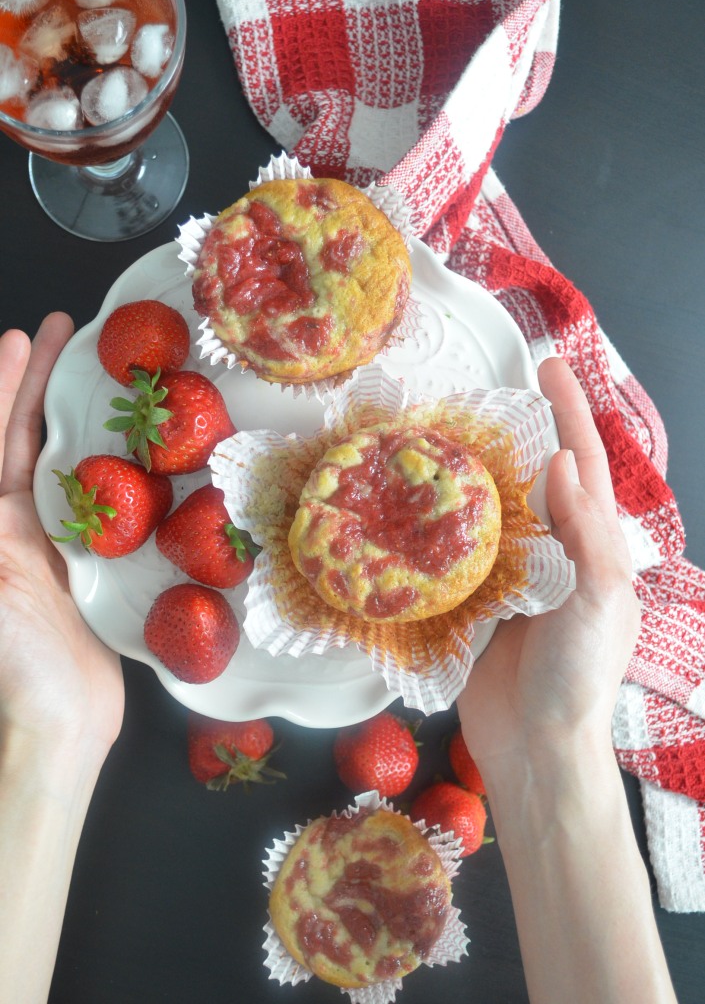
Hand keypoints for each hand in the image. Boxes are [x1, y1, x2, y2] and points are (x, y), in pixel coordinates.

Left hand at [0, 314, 123, 756]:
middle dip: (38, 384)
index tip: (19, 340)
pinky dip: (116, 469)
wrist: (60, 720)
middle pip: (25, 439)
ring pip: (68, 462)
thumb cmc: (15, 657)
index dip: (6, 388)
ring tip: (99, 371)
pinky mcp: (94, 563)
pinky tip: (136, 444)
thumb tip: (1, 477)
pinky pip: (106, 503)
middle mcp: (17, 525)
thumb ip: (1, 526)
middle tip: (63, 332)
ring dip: (77, 416)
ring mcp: (57, 542)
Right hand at [457, 357, 639, 776]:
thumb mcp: (597, 605)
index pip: (584, 466)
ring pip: (491, 510)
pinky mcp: (475, 600)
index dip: (569, 413)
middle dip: (514, 432)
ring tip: (437, 435)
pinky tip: (413, 504)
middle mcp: (555, 553)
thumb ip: (585, 536)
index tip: (548, 366)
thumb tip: (564, 462)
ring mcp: (514, 576)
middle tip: (477, 394)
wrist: (534, 750)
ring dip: (470, 473)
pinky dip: (439, 524)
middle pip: (534, 477)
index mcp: (593, 548)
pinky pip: (457, 551)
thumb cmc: (576, 679)